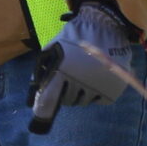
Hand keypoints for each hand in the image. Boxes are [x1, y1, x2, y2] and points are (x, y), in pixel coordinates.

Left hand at [28, 1, 137, 134]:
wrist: (105, 25)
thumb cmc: (75, 37)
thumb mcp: (54, 48)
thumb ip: (42, 70)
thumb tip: (34, 92)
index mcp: (63, 70)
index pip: (50, 99)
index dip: (43, 111)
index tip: (39, 120)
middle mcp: (80, 80)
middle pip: (68, 101)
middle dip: (65, 93)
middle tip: (70, 80)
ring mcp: (98, 86)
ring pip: (83, 101)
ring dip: (81, 92)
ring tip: (85, 75)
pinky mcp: (112, 89)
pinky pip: (99, 100)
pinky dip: (96, 92)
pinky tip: (97, 77)